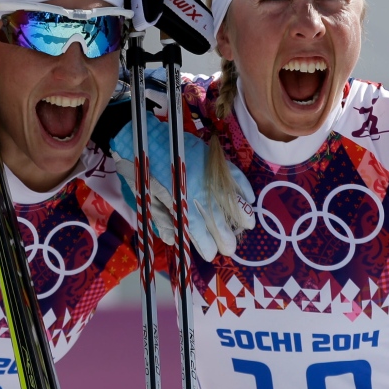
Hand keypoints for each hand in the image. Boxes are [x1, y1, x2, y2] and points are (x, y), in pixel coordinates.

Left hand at [111, 112, 254, 260]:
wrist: (141, 134)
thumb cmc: (138, 169)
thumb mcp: (144, 198)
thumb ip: (160, 219)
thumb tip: (173, 240)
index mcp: (178, 200)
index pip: (196, 228)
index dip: (205, 243)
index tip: (211, 255)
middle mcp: (197, 188)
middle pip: (217, 217)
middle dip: (225, 236)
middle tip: (230, 248)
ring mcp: (207, 172)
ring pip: (230, 197)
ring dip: (241, 213)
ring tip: (248, 225)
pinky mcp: (210, 158)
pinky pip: (232, 174)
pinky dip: (243, 186)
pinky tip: (250, 198)